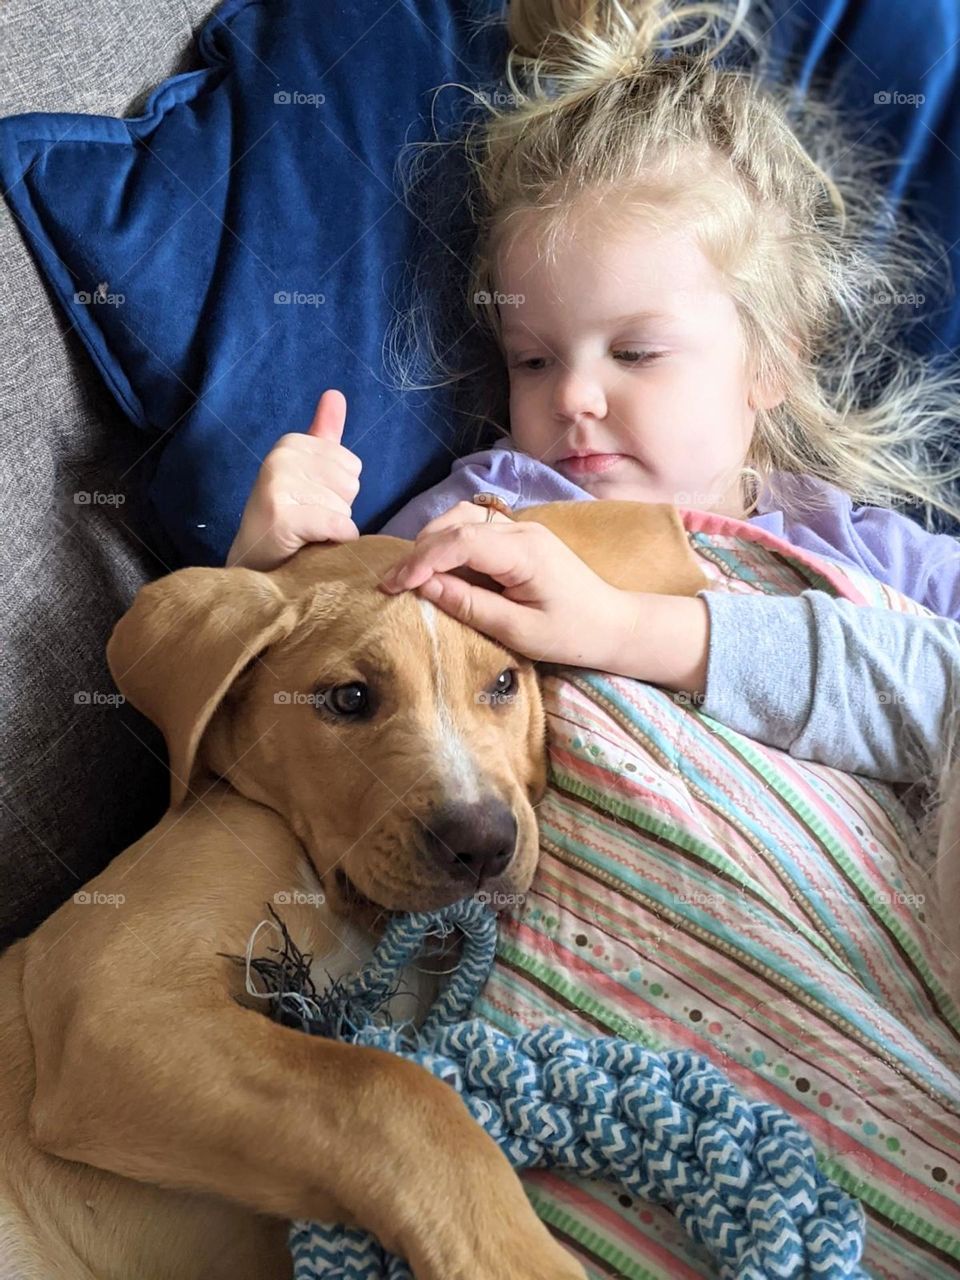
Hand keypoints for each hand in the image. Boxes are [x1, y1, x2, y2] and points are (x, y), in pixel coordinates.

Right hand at [226, 389, 361, 569]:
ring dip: (331, 528)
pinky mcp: (281, 515)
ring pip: (345, 507)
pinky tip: (308, 544)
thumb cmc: (287, 519)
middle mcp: (281, 457)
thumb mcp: (306, 471)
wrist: (253, 564)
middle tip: (305, 520)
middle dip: (337, 509)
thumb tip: (335, 394)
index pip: (352, 465)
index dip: (338, 492)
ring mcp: (278, 484)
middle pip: (351, 484)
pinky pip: (337, 525)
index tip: (308, 501)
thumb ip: (324, 434)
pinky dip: (332, 541)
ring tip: (303, 533)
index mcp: (290, 443)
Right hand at [378, 513, 632, 668]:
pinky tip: (438, 571)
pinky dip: (449, 546)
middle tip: (391, 584)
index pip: (460, 541)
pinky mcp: (520, 539)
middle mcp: (522, 530)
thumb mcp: (518, 631)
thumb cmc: (572, 635)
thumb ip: (470, 605)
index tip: (392, 585)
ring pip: (462, 520)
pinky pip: (475, 531)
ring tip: (411, 577)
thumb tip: (424, 587)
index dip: (421, 560)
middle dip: (419, 551)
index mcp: (524, 551)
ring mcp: (522, 530)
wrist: (614, 626)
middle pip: (455, 523)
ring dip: (432, 544)